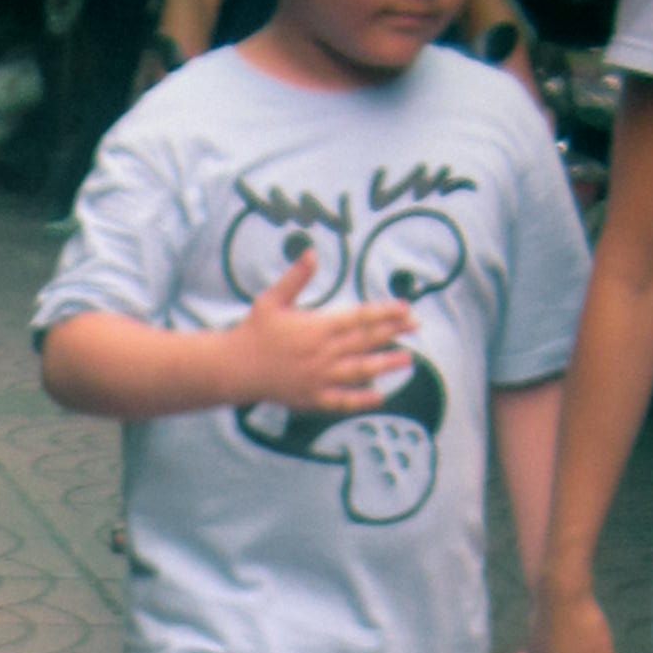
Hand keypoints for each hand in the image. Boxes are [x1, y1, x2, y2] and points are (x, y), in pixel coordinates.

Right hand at [228, 247, 413, 416]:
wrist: (235, 368)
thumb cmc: (253, 331)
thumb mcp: (272, 299)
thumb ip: (296, 278)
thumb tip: (312, 251)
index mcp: (318, 327)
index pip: (360, 318)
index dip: (386, 313)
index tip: (406, 309)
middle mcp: (323, 353)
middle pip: (367, 342)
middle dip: (394, 333)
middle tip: (417, 327)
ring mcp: (319, 378)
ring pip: (361, 371)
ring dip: (386, 365)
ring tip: (409, 360)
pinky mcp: (312, 398)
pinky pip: (343, 401)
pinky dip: (362, 400)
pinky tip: (380, 396)